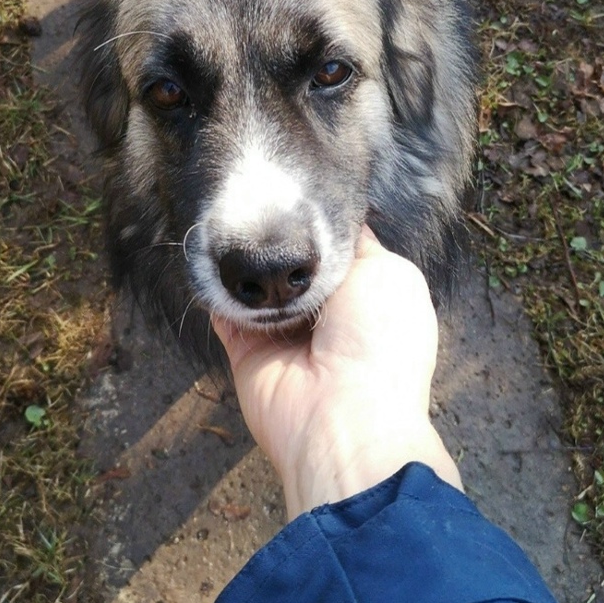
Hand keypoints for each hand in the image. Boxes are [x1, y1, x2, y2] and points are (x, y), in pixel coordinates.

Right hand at [213, 228, 461, 518]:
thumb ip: (358, 245)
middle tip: (259, 203)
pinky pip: (225, 312)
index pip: (335, 250)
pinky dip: (219, 290)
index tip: (297, 190)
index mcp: (366, 300)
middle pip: (293, 265)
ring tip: (236, 224)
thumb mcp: (388, 274)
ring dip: (249, 261)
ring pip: (259, 285)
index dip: (319, 223)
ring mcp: (284, 335)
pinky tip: (215, 259)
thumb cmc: (379, 341)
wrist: (342, 412)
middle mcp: (326, 318)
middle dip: (280, 240)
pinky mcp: (246, 352)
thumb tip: (335, 224)